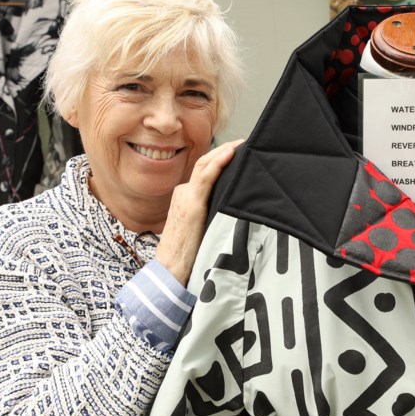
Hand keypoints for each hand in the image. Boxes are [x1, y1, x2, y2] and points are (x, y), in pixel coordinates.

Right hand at [155, 139, 244, 284]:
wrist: (170, 271)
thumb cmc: (188, 258)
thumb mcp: (202, 232)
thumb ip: (214, 217)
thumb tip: (235, 212)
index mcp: (186, 200)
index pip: (204, 172)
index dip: (220, 159)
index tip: (237, 152)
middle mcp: (183, 194)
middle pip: (204, 164)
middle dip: (224, 150)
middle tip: (244, 143)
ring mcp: (185, 197)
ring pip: (205, 166)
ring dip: (224, 152)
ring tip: (242, 144)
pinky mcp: (191, 205)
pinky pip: (205, 177)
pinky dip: (218, 162)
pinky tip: (231, 153)